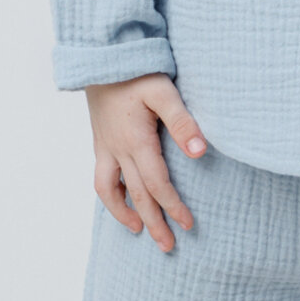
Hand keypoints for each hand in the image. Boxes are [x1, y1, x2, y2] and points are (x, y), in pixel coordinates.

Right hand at [85, 73, 208, 252]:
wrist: (102, 54)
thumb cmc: (137, 70)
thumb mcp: (163, 91)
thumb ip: (182, 121)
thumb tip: (200, 152)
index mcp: (136, 140)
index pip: (157, 184)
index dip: (173, 206)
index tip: (188, 224)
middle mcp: (117, 149)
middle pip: (136, 195)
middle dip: (153, 222)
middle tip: (168, 246)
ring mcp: (105, 145)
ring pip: (109, 190)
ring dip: (125, 213)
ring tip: (138, 229)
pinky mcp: (99, 139)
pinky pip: (101, 176)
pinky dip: (111, 194)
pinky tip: (122, 198)